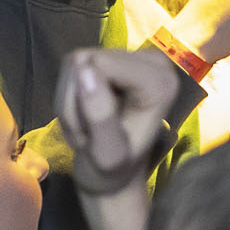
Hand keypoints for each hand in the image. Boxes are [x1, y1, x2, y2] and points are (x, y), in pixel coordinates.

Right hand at [58, 46, 185, 197]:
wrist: (111, 174)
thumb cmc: (113, 170)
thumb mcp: (108, 155)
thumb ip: (100, 116)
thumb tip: (85, 70)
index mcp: (160, 81)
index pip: (100, 65)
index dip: (88, 100)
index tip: (102, 131)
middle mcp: (151, 61)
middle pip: (85, 61)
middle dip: (78, 100)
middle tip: (92, 131)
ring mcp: (128, 55)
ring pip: (74, 63)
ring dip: (72, 102)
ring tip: (89, 126)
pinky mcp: (107, 57)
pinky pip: (70, 67)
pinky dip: (69, 97)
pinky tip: (85, 115)